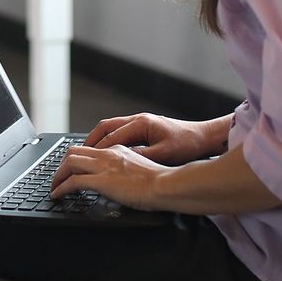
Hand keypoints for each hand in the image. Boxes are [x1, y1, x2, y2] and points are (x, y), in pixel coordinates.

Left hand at [49, 144, 167, 210]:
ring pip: (69, 163)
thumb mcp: (140, 169)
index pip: (90, 150)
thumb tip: (119, 182)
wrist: (165, 184)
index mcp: (117, 150)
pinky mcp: (101, 181)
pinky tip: (58, 195)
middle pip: (73, 152)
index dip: (76, 159)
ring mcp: (103, 166)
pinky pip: (73, 182)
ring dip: (57, 176)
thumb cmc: (160, 182)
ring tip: (54, 187)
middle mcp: (107, 154)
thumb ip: (126, 171)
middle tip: (57, 177)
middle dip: (61, 165)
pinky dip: (61, 188)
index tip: (71, 168)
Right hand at [83, 112, 225, 165]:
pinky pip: (119, 131)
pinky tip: (105, 152)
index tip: (84, 160)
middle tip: (78, 154)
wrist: (203, 137)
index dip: (97, 149)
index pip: (111, 137)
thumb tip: (121, 160)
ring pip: (110, 128)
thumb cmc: (187, 145)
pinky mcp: (144, 128)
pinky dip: (108, 140)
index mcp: (141, 124)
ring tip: (86, 153)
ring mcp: (140, 122)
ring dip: (97, 139)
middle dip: (90, 140)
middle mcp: (138, 120)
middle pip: (105, 127)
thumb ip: (142, 156)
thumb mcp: (164, 154)